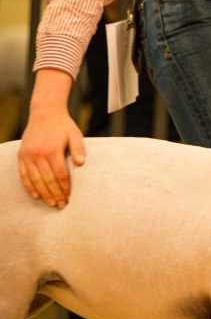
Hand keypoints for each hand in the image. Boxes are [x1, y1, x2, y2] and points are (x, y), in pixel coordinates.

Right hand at [18, 70, 85, 207]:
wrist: (44, 112)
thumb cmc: (63, 125)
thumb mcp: (75, 133)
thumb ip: (79, 148)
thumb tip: (81, 163)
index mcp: (52, 149)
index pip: (60, 174)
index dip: (65, 188)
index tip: (70, 197)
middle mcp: (38, 153)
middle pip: (47, 180)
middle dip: (55, 195)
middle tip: (62, 206)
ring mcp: (28, 155)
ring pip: (35, 180)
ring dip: (43, 194)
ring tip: (52, 204)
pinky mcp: (21, 155)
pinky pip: (23, 175)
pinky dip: (29, 186)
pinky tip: (36, 196)